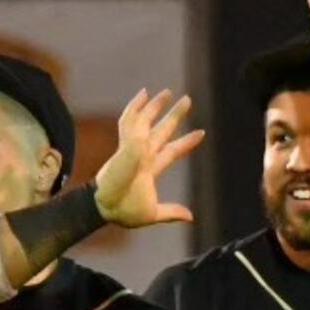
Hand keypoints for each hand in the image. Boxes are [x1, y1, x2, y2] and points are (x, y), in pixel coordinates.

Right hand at [92, 89, 201, 228]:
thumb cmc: (123, 211)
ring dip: (156, 107)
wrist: (107, 206)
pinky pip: (129, 121)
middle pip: (162, 131)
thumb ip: (170, 213)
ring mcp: (133, 148)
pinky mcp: (125, 144)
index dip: (186, 143)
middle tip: (188, 100)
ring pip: (145, 121)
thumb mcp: (152, 213)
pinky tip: (144, 93)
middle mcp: (142, 155)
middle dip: (174, 116)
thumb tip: (190, 217)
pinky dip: (135, 107)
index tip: (202, 132)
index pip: (171, 151)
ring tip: (168, 92)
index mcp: (150, 169)